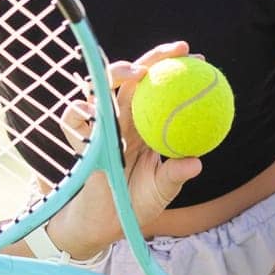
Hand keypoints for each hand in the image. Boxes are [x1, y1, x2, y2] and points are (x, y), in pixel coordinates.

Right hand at [47, 41, 201, 257]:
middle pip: (136, 77)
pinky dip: (78, 112)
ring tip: (134, 72)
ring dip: (117, 73)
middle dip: (154, 57)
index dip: (178, 70)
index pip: (163, 89)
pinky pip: (73, 120)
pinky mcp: (81, 139)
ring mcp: (102, 125)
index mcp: (148, 124)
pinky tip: (88, 111)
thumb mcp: (161, 190)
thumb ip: (174, 175)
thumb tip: (196, 163)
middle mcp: (126, 118)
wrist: (107, 223)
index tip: (200, 58)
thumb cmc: (137, 202)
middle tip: (177, 51)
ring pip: (104, 88)